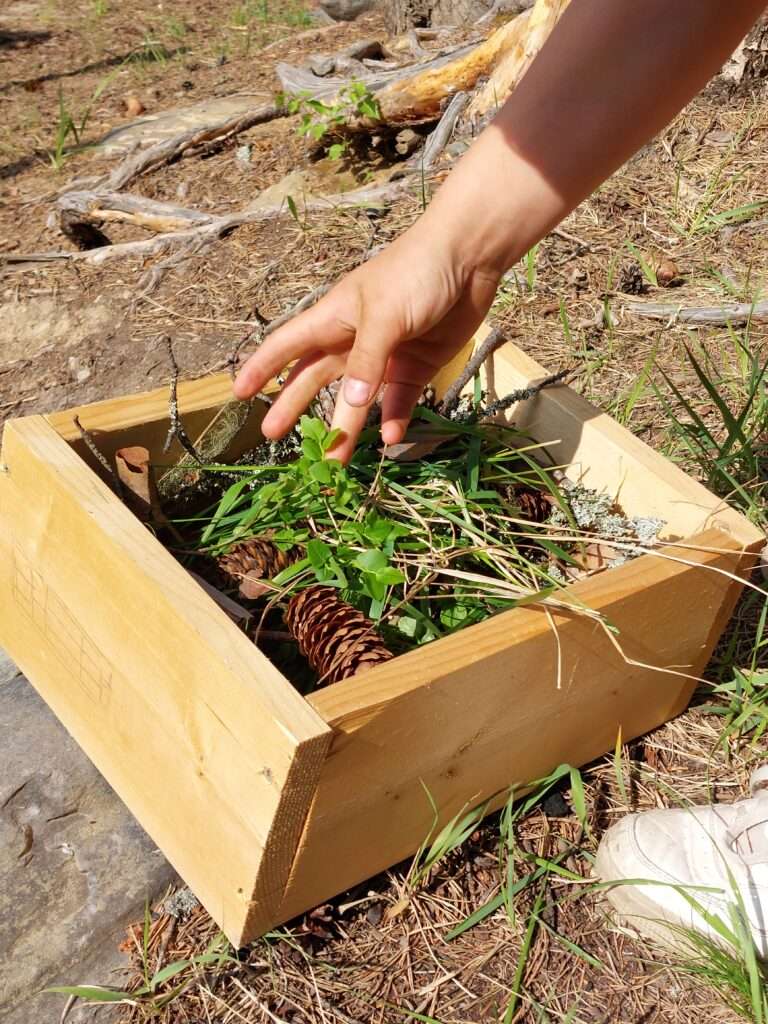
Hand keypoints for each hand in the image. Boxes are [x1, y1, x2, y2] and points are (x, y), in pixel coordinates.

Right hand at [233, 222, 499, 462]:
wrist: (469, 259)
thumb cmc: (415, 273)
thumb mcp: (384, 315)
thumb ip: (367, 361)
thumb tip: (350, 403)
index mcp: (333, 318)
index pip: (287, 345)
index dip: (262, 367)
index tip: (239, 393)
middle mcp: (353, 339)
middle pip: (315, 379)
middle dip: (293, 406)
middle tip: (271, 437)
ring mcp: (385, 355)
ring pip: (357, 398)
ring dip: (346, 426)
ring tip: (335, 459)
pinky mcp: (416, 366)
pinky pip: (398, 400)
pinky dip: (393, 419)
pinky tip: (388, 438)